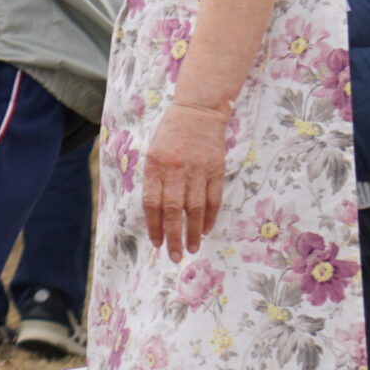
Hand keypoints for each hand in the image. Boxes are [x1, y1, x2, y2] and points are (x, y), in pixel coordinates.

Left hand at [142, 102, 231, 259]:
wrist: (197, 112)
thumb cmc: (170, 135)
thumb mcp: (153, 153)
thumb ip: (154, 180)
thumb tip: (155, 213)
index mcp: (155, 166)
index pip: (152, 203)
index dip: (154, 225)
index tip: (156, 243)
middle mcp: (176, 170)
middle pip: (174, 210)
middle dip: (173, 236)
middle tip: (173, 257)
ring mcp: (198, 170)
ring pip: (195, 208)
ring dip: (192, 232)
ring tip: (190, 249)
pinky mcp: (216, 170)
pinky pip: (214, 199)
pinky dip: (210, 217)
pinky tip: (205, 230)